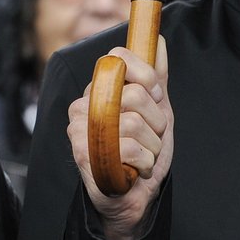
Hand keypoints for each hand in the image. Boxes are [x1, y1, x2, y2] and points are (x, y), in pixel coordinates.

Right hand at [66, 36, 171, 239]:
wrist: (132, 197)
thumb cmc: (141, 152)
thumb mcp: (156, 110)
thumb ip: (157, 77)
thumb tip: (160, 42)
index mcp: (98, 88)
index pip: (118, 59)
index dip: (147, 76)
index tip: (156, 96)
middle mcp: (83, 103)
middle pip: (135, 94)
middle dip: (156, 121)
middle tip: (149, 136)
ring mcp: (79, 128)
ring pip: (135, 123)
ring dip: (152, 146)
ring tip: (142, 156)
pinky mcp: (81, 153)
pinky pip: (129, 148)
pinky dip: (144, 163)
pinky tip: (135, 170)